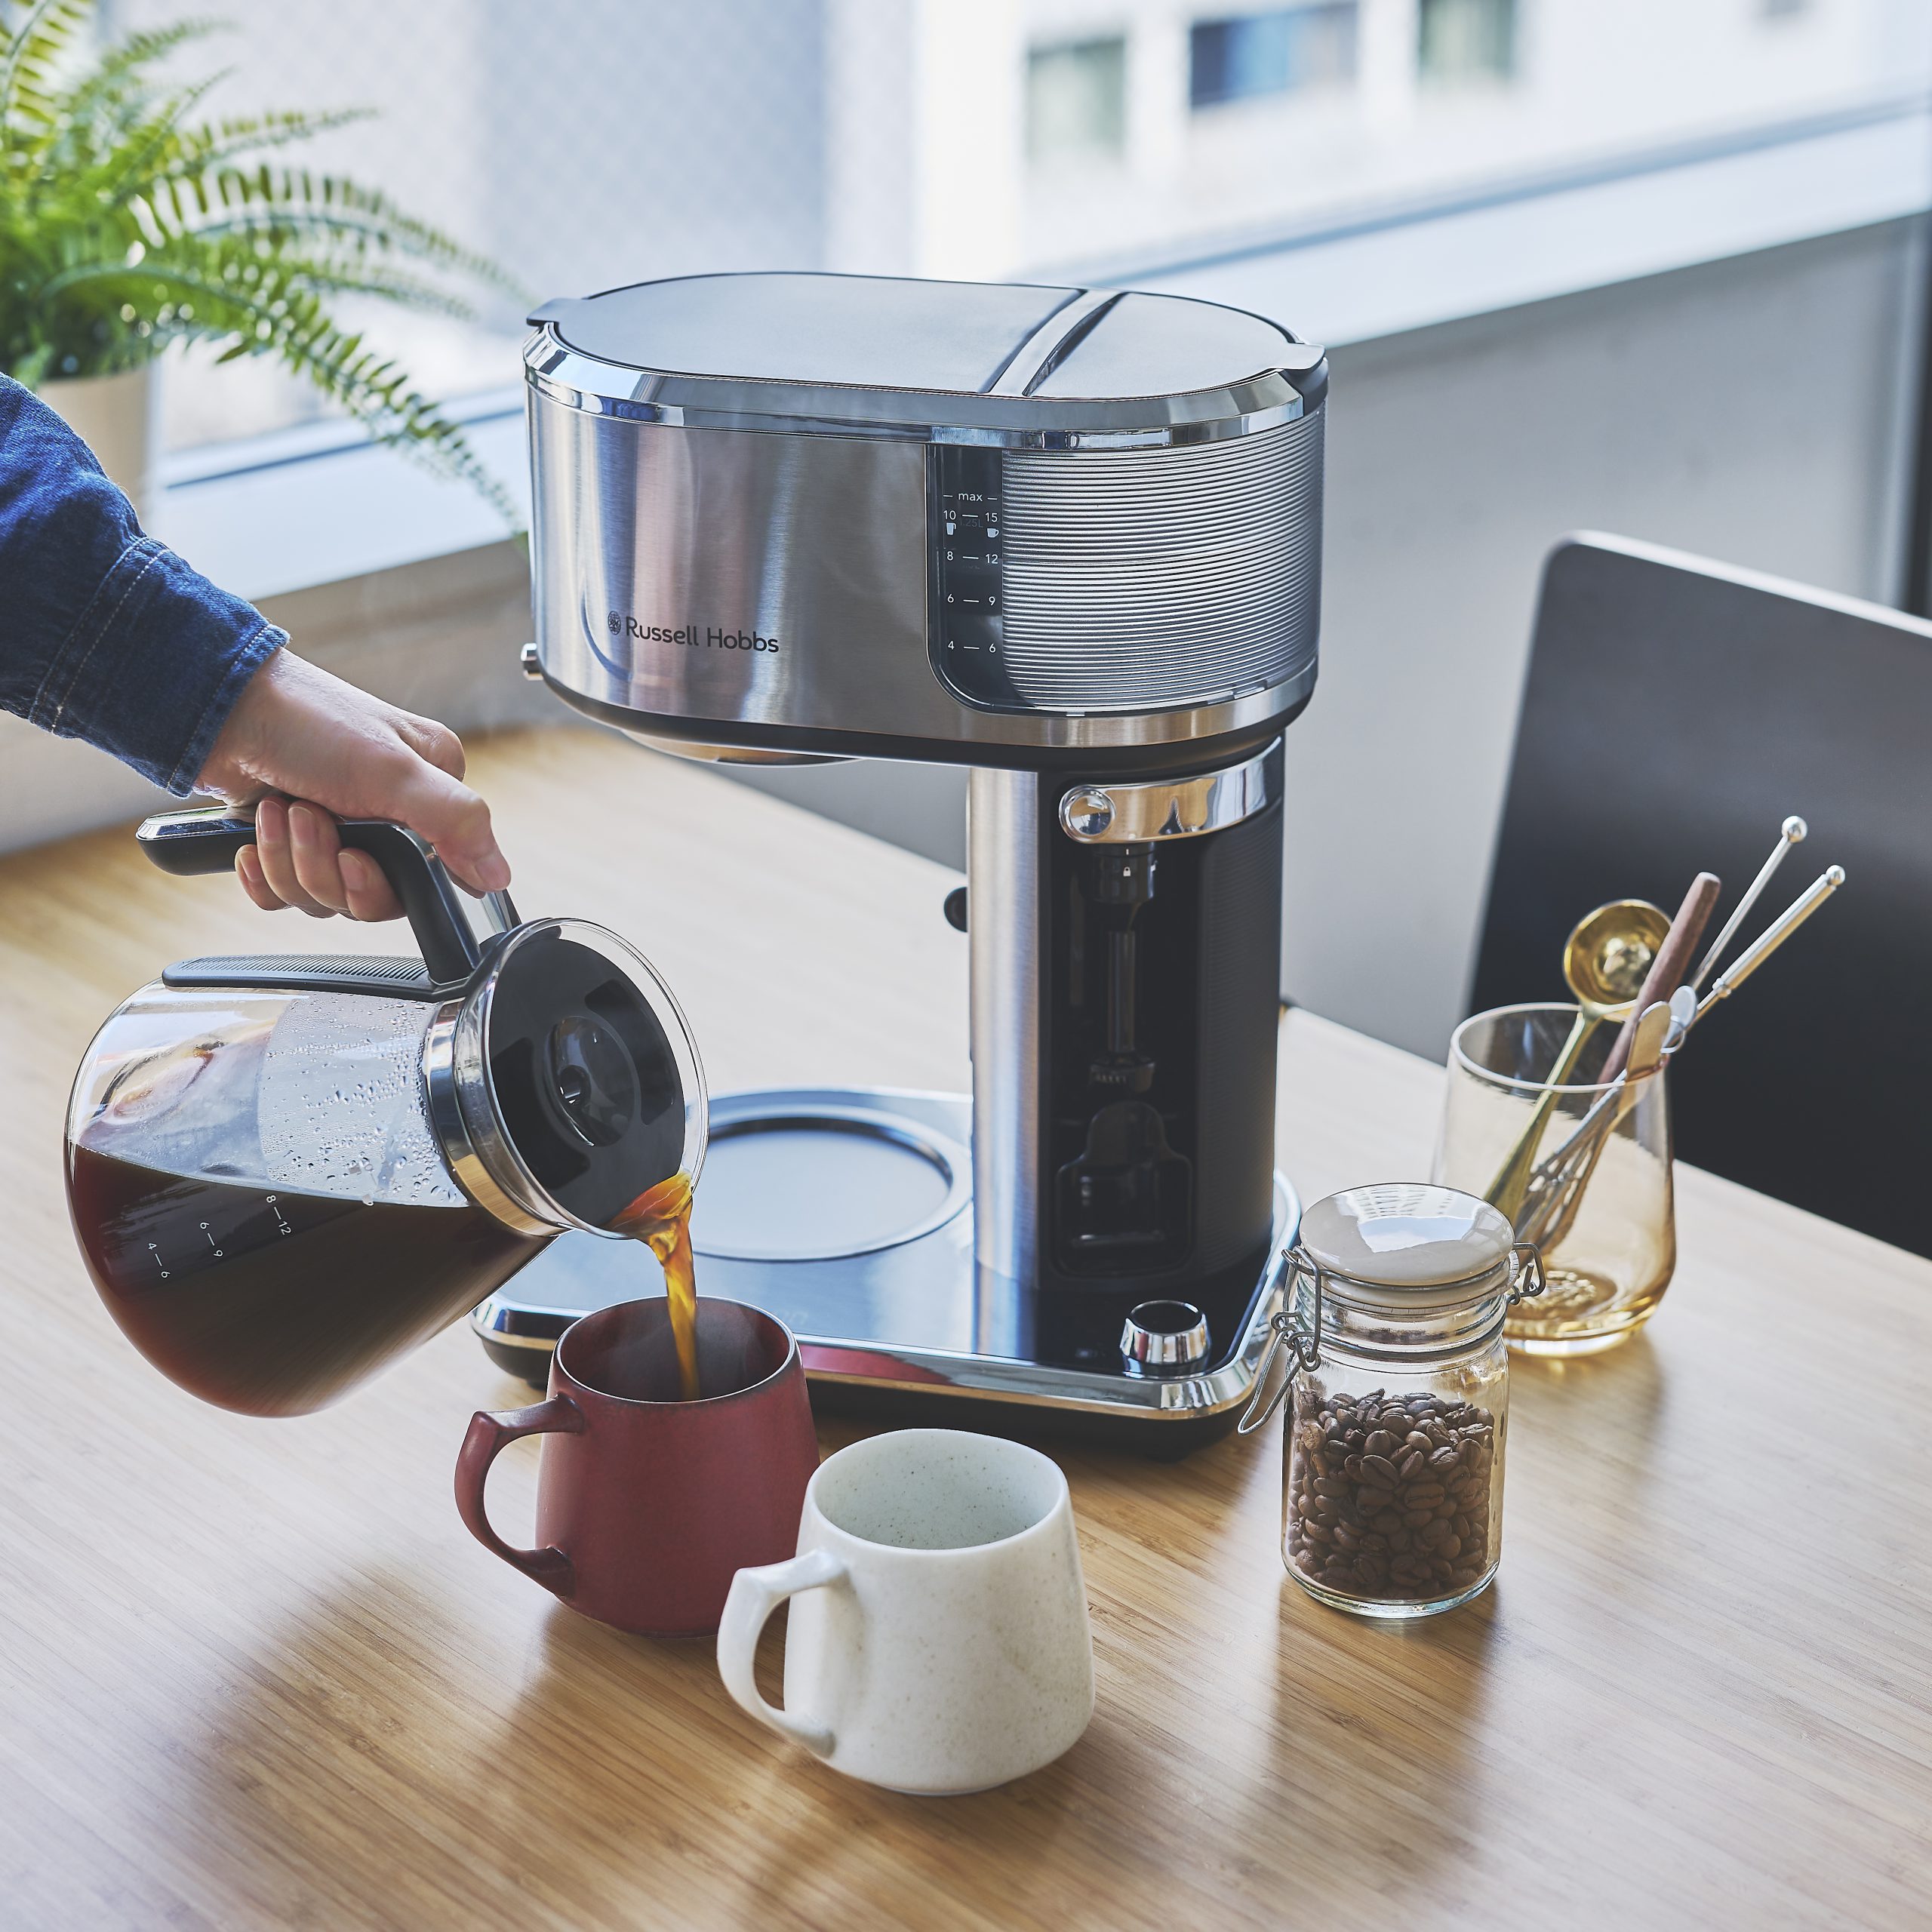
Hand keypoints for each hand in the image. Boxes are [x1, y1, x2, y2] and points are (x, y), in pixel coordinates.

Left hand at [196, 647, 510, 920]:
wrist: (217, 706)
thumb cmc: (306, 719)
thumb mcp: (393, 770)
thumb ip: (456, 822)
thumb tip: (498, 875)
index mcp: (427, 792)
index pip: (428, 876)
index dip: (383, 882)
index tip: (355, 857)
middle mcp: (386, 814)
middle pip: (369, 895)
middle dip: (325, 867)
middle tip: (309, 819)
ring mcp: (336, 830)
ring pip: (323, 896)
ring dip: (289, 859)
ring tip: (277, 810)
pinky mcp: (289, 841)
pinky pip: (283, 893)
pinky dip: (263, 872)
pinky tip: (254, 838)